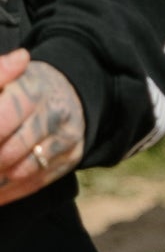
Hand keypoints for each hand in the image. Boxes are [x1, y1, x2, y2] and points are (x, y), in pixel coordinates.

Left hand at [0, 50, 85, 205]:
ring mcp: (66, 136)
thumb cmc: (19, 89)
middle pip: (6, 154)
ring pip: (19, 173)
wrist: (65, 94)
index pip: (2, 123)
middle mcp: (55, 112)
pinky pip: (33, 185)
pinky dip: (6, 193)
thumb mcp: (7, 80)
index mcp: (33, 89)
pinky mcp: (71, 157)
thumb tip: (20, 58)